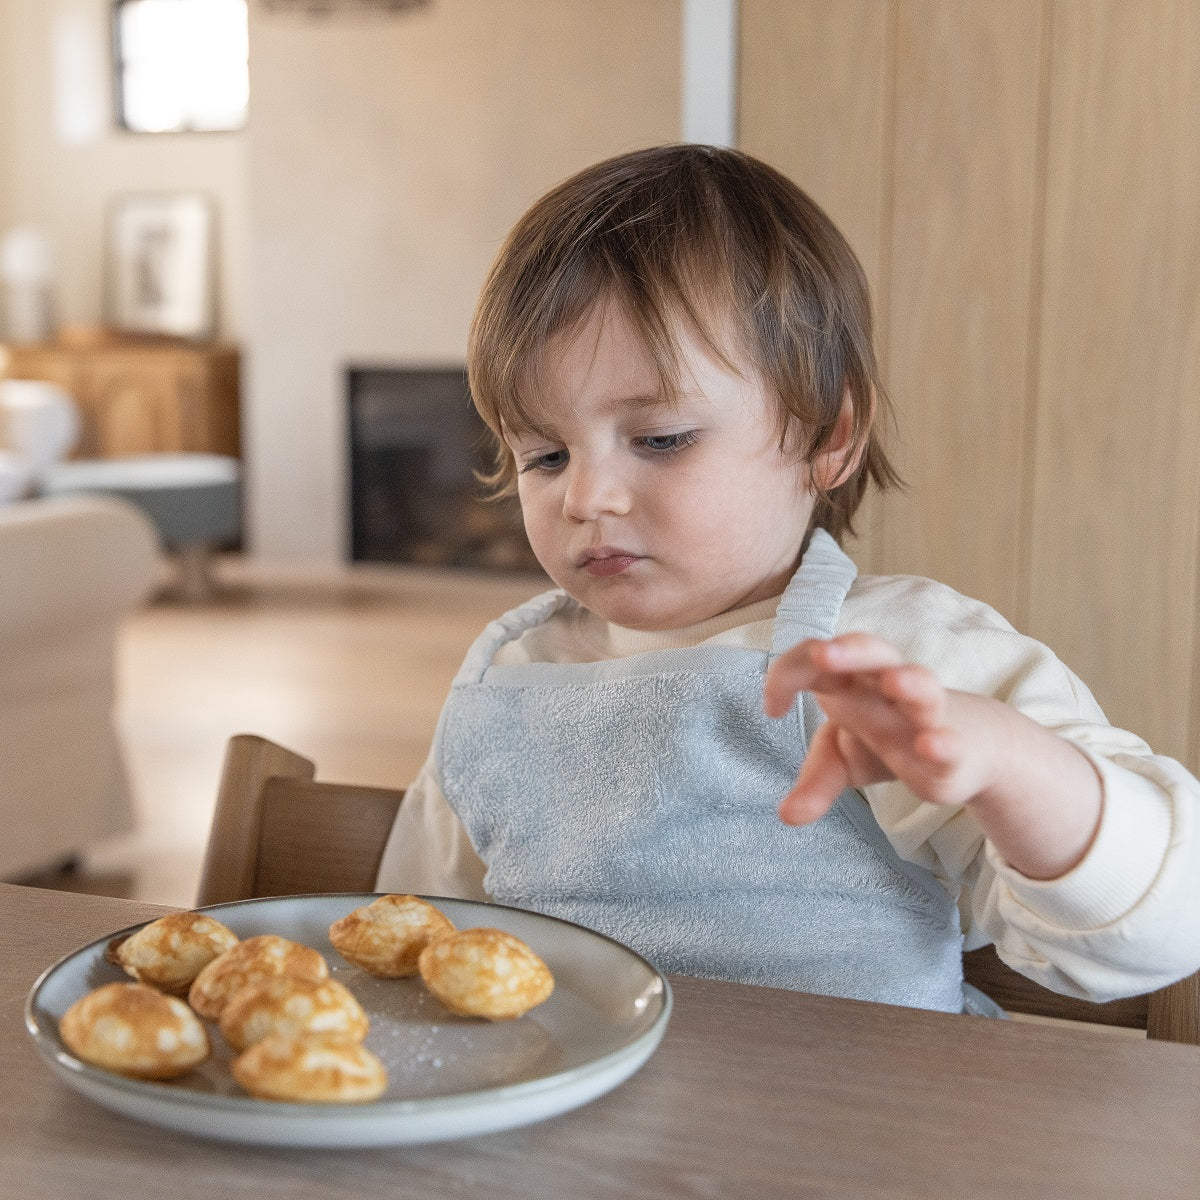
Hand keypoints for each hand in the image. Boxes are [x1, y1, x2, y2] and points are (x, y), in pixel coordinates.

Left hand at [763, 633, 1000, 825]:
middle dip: (848, 651)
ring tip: (893, 682)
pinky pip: (949, 740)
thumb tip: (786, 816)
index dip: (788, 675)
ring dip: (908, 682)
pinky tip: (928, 745)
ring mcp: (925, 712)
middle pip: (872, 652)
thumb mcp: (846, 759)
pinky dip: (941, 742)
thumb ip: (816, 780)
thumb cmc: (891, 738)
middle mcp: (888, 686)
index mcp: (852, 680)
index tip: (772, 711)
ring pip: (920, 686)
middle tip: (823, 654)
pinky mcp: (954, 747)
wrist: (969, 745)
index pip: (815, 659)